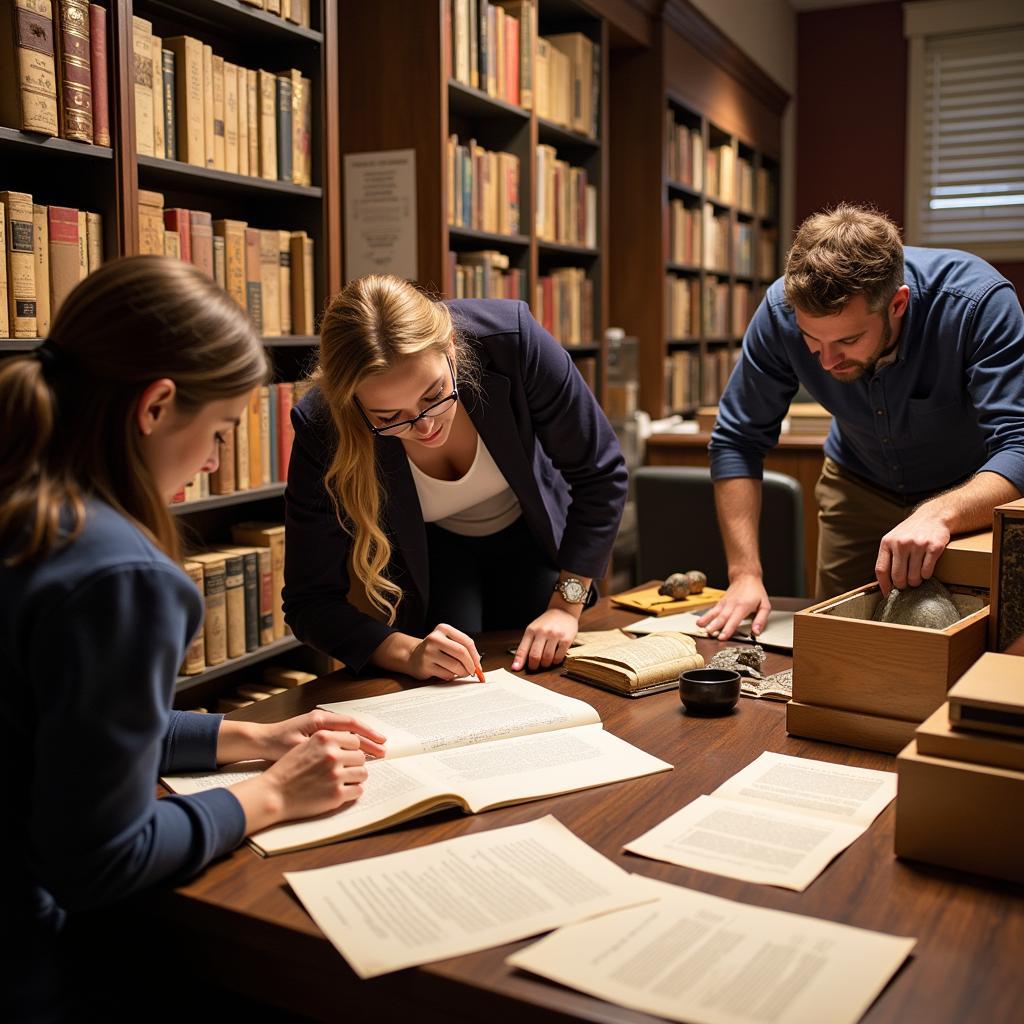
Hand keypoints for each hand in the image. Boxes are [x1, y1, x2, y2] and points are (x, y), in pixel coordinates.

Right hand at [230, 729, 369, 831]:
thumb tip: (349, 742)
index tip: (349, 755)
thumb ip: (326, 741)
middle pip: (360, 757)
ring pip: (362, 773)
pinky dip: (353, 791)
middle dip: (354, 763)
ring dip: (356, 777)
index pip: (354, 740)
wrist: (274, 793)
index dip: (352, 749)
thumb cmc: (288, 770)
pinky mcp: (336, 794)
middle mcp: (332, 754)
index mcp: (324, 739)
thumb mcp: (305, 745)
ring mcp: (335, 775)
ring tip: (345, 780)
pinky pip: (358, 790)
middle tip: (346, 770)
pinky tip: (343, 791)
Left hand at [255, 711, 386, 761]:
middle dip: (369, 738)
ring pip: (348, 730)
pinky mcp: (317, 731)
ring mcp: (320, 724)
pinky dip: (351, 742)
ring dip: (362, 740)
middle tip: (384, 749)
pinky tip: (358, 751)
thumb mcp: (299, 748)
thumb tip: (346, 755)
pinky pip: (340, 734)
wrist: (261, 740)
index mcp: (319, 720)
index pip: (351, 724)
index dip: (368, 734)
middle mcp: (322, 719)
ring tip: (376, 750)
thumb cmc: (277, 746)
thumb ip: (321, 749)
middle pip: (353, 727)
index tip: (380, 743)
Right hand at [408, 623, 482, 680]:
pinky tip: (448, 673)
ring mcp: (428, 652)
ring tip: (462, 672)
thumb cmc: (435, 650)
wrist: (413, 656)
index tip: (478, 664)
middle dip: (471, 664)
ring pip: (455, 665)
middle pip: (461, 652)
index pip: (466, 641)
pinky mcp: (425, 666)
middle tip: (473, 671)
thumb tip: (478, 663)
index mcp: (443, 629)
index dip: (475, 655)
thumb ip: (462, 648)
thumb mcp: (447, 641)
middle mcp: (434, 638)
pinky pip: (446, 674)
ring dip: (462, 672)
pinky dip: (452, 676)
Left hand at [511, 608, 577, 670]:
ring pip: (547, 658)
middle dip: (534, 666)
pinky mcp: (566, 639)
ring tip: (546, 662)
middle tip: (535, 667)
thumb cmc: (546, 623)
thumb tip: (518, 663)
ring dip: (545, 664)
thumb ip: (526, 644)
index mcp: (531, 630)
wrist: (563, 611)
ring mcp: (555, 635)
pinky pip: (559, 656)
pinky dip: (556, 661)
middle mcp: (542, 632)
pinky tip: (555, 658)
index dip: (519, 661)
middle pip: (535, 656)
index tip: (516, 669)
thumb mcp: (533, 629)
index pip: (523, 649)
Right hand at [696, 573, 770, 641]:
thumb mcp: (765, 605)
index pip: (734, 620)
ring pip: (715, 613)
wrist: (745, 577)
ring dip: (707, 620)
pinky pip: (712, 610)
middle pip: (722, 617)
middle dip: (715, 626)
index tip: (722, 637)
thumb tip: (756, 632)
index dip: (728, 629)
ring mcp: (725, 603)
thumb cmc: (756, 592)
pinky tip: (700, 622)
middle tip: (709, 634)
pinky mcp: (720, 602)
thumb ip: (761, 620)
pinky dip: (706, 616)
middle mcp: (732, 605)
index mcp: (743, 607)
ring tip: (700, 627)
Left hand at [876, 508, 950, 594]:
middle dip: (902, 586)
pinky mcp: (934, 547)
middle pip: (898, 576)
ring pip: (913, 576)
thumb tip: (885, 583)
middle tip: (906, 587)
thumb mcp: (893, 539)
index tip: (888, 594)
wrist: (933, 516)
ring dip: (915, 582)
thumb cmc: (911, 531)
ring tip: (916, 579)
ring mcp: (918, 545)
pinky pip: (927, 571)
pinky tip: (925, 572)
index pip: (881, 570)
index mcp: (887, 542)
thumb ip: (888, 556)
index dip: (884, 585)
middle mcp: (901, 543)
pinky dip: (926, 576)